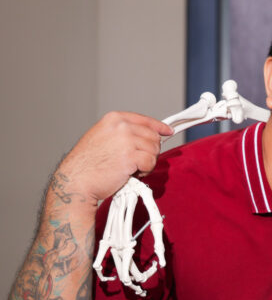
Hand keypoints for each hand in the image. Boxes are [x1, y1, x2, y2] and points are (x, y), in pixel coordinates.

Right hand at [57, 112, 172, 205]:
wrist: (76, 181)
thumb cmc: (89, 164)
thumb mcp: (103, 137)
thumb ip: (123, 132)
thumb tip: (148, 135)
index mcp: (114, 118)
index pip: (145, 120)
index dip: (159, 127)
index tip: (168, 131)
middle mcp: (121, 126)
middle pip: (153, 137)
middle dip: (149, 151)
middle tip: (135, 161)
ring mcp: (126, 140)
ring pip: (154, 150)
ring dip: (146, 162)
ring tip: (129, 167)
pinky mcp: (131, 156)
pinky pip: (151, 162)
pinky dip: (145, 170)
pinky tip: (130, 173)